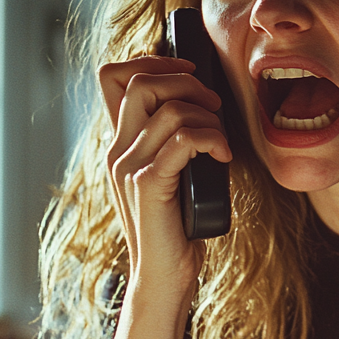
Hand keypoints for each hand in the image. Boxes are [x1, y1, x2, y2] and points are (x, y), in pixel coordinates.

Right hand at [99, 54, 231, 338]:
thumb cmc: (176, 227)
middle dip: (185, 80)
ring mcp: (129, 167)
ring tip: (222, 141)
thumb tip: (206, 106)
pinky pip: (184, 138)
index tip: (190, 74)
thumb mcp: (174, 175)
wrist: (163, 277)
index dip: (152, 61)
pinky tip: (224, 158)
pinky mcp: (149, 184)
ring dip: (208, 116)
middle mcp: (117, 150)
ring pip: (169, 108)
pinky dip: (212, 139)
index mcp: (119, 144)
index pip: (114, 76)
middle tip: (214, 104)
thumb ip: (175, 143)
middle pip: (140, 80)